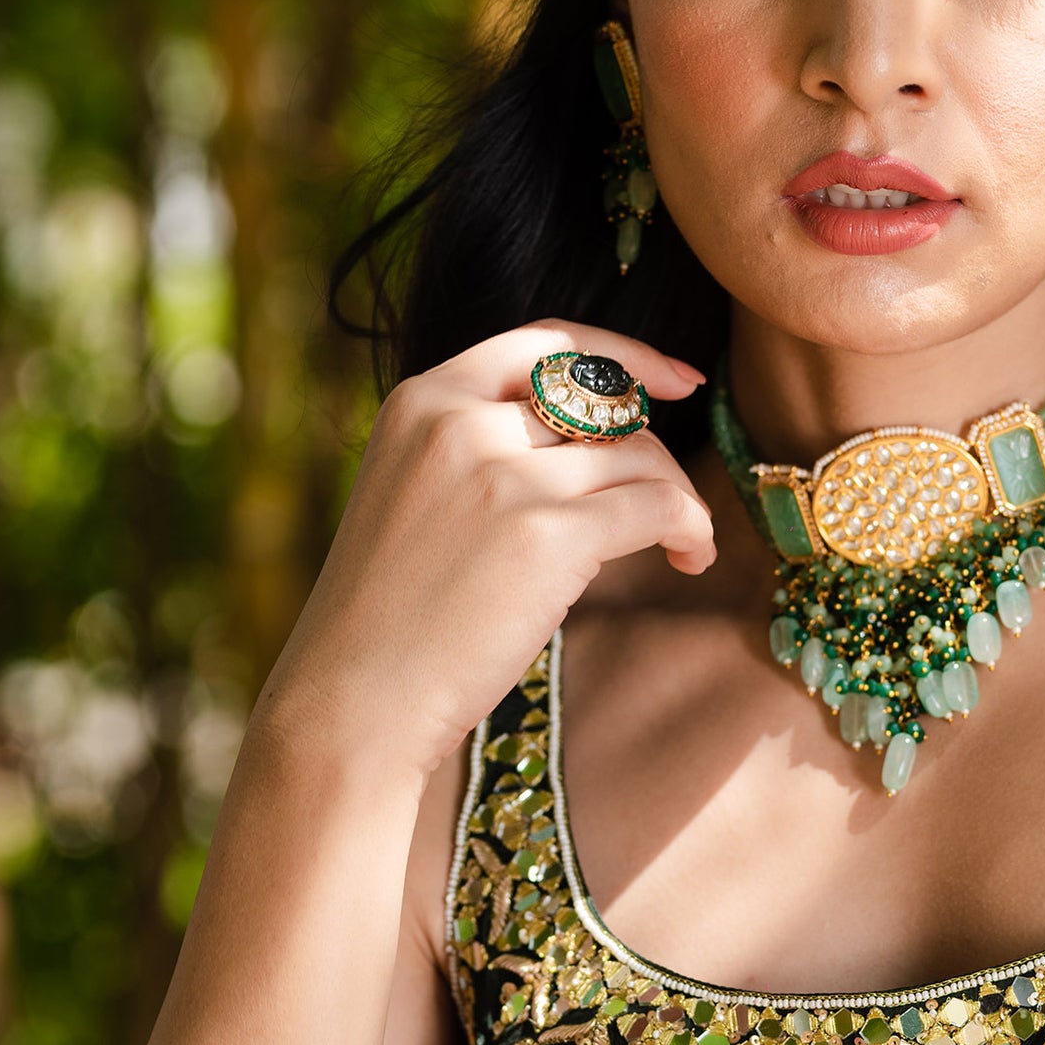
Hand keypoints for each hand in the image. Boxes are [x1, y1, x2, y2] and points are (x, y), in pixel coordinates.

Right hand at [259, 322, 713, 785]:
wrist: (354, 701)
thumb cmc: (391, 620)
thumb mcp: (416, 496)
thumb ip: (483, 450)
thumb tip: (603, 441)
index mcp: (423, 399)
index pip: (547, 343)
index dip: (627, 357)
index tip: (678, 382)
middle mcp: (461, 420)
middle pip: (605, 404)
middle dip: (655, 454)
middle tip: (674, 507)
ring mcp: (503, 474)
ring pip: (641, 456)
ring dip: (679, 500)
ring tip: (685, 547)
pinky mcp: (547, 534)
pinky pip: (658, 506)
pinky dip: (690, 529)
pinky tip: (689, 558)